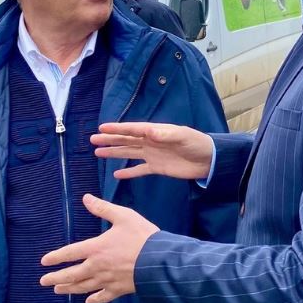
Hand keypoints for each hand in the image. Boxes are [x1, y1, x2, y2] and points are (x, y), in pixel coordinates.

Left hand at [39, 194, 158, 302]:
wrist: (159, 261)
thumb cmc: (141, 236)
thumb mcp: (123, 216)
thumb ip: (103, 208)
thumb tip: (86, 198)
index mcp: (96, 248)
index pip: (70, 253)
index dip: (55, 257)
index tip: (43, 262)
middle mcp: (97, 266)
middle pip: (72, 274)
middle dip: (56, 278)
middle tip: (43, 282)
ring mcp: (107, 280)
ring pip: (83, 287)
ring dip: (69, 289)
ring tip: (58, 291)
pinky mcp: (119, 289)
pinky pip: (102, 296)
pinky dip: (93, 299)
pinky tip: (87, 302)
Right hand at [92, 122, 213, 180]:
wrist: (209, 160)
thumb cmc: (197, 143)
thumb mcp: (182, 136)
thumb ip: (165, 134)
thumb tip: (148, 131)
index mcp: (155, 132)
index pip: (132, 130)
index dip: (117, 129)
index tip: (101, 128)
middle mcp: (150, 142)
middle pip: (126, 140)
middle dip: (110, 140)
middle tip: (93, 140)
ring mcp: (152, 155)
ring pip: (129, 153)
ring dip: (114, 153)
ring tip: (98, 153)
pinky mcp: (157, 167)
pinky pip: (139, 170)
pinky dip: (128, 172)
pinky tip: (116, 175)